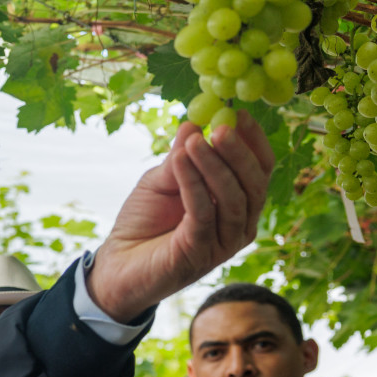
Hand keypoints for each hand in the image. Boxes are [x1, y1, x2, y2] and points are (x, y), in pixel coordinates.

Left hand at [87, 111, 274, 322]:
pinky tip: (182, 161)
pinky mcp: (200, 253)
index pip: (259, 170)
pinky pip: (204, 214)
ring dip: (214, 166)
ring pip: (233, 200)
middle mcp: (239, 224)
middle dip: (239, 152)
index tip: (240, 112)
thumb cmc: (143, 223)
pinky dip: (194, 185)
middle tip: (222, 126)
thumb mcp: (160, 181)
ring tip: (196, 141)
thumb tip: (192, 123)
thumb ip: (179, 158)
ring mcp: (223, 242)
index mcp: (237, 204)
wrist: (117, 264)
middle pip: (254, 184)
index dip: (253, 141)